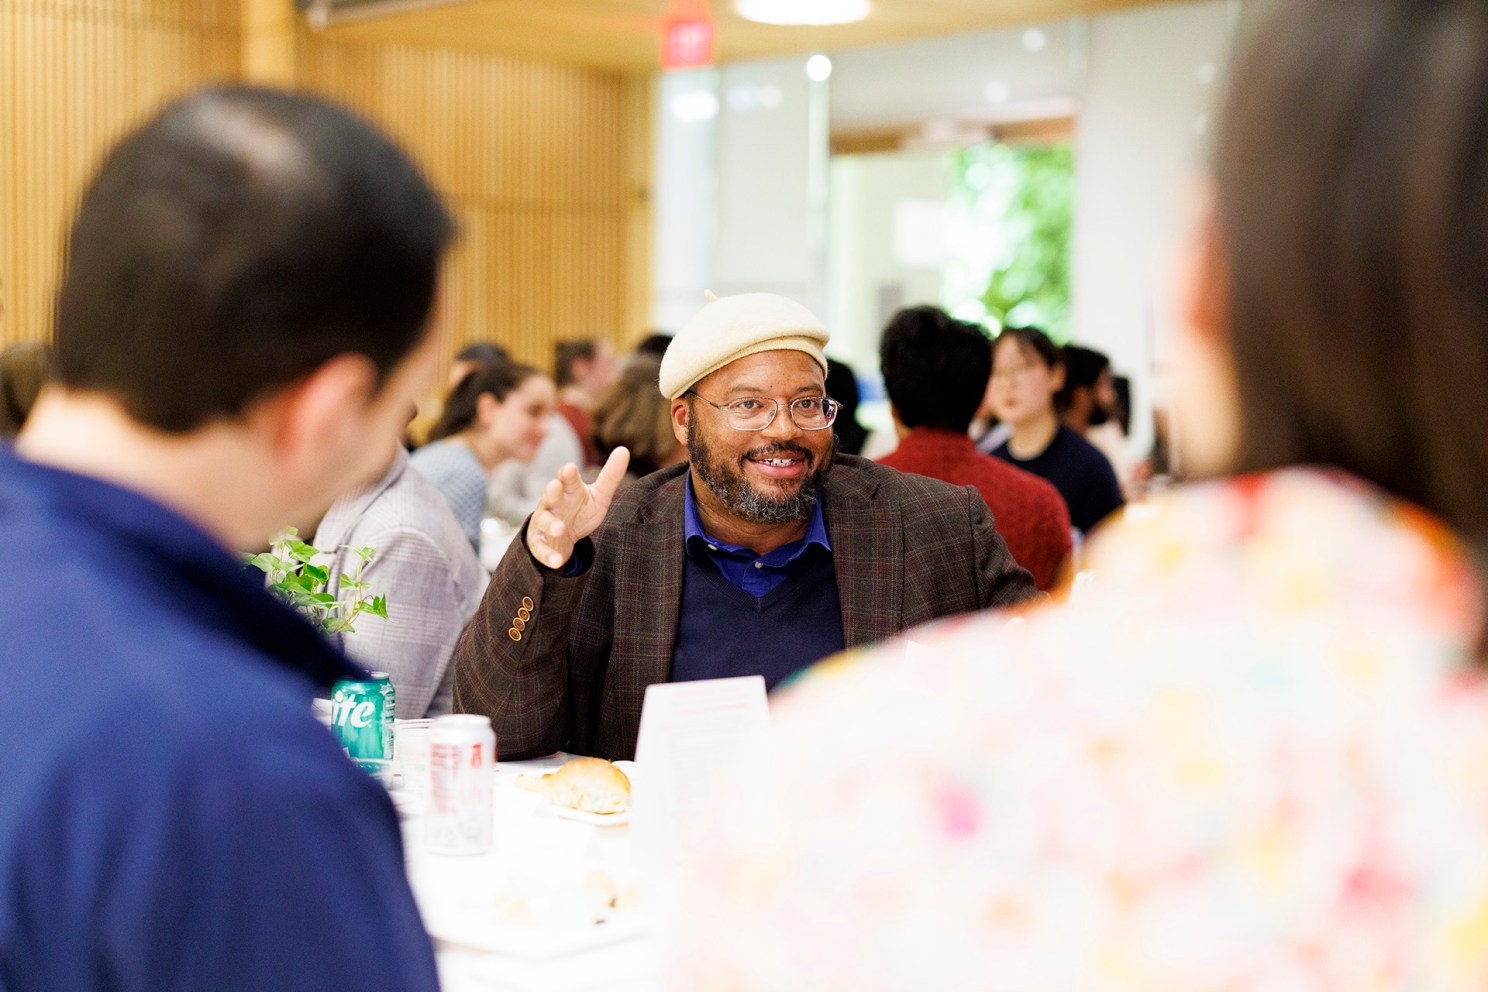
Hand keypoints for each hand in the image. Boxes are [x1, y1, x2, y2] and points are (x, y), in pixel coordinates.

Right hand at [526, 447, 630, 569]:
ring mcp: (544, 522)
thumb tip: (624, 449)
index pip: (567, 479)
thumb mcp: (598, 495)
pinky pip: (542, 549)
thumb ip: (610, 476)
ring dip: (551, 524)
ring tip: (559, 528)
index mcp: (568, 489)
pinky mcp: (540, 543)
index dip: (567, 474)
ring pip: (543, 521)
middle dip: (551, 491)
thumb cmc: (580, 509)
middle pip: (549, 495)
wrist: (561, 536)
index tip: (570, 468)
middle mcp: (552, 503)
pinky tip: (558, 562)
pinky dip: (549, 555)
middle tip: (554, 486)